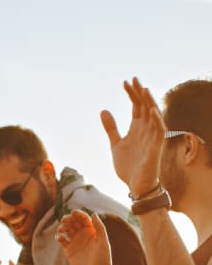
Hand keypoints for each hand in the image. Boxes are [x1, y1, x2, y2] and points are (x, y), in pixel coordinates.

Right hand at [56, 211, 112, 264]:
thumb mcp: (103, 242)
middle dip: (68, 219)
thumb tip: (94, 214)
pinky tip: (59, 237)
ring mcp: (76, 242)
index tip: (73, 212)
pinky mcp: (69, 250)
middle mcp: (83, 235)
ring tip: (61, 229)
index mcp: (92, 232)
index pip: (84, 219)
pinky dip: (59, 237)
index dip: (79, 214)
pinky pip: (62, 240)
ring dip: (63, 227)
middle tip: (64, 219)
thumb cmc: (103, 259)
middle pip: (74, 222)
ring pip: (67, 230)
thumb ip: (99, 228)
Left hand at [101, 77, 166, 194]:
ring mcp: (152, 137)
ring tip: (143, 89)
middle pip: (145, 106)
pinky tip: (151, 110)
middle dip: (139, 93)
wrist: (136, 185)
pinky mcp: (156, 147)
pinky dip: (157, 120)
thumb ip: (111, 128)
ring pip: (153, 115)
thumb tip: (103, 110)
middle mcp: (146, 130)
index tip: (124, 82)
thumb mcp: (116, 144)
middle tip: (133, 79)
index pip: (136, 106)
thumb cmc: (129, 166)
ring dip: (149, 102)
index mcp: (137, 128)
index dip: (131, 94)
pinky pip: (160, 131)